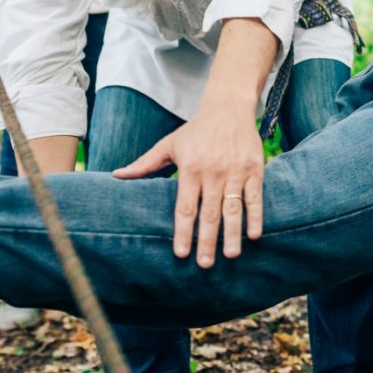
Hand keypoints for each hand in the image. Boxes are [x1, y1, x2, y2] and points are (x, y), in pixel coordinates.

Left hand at [114, 105, 264, 267]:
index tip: (180, 253)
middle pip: (209, 213)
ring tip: (230, 255)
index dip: (183, 231)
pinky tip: (253, 235)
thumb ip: (144, 164)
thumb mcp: (168, 144)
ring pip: (233, 208)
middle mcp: (213, 172)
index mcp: (190, 169)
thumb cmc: (196, 130)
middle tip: (205, 264)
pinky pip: (255, 197)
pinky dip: (255, 216)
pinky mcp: (254, 169)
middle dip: (207, 240)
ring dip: (232, 233)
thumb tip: (117, 176)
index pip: (185, 207)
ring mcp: (235, 171)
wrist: (229, 108)